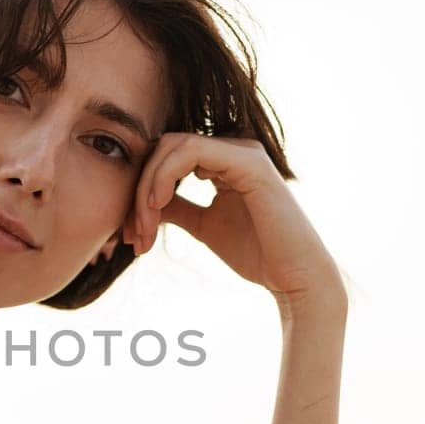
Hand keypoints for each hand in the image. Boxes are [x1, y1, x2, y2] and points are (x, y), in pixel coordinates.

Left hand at [124, 134, 343, 307]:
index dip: (141, 190)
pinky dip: (164, 176)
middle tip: (132, 234)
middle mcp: (234, 149)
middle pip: (164, 148)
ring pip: (172, 146)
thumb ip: (178, 207)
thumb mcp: (204, 225)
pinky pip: (191, 151)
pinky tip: (158, 206)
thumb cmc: (256, 253)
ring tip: (144, 227)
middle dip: (139, 190)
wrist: (293, 277)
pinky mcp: (248, 162)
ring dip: (147, 187)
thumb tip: (145, 201)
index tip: (132, 233)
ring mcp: (243, 151)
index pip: (167, 157)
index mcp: (225, 161)